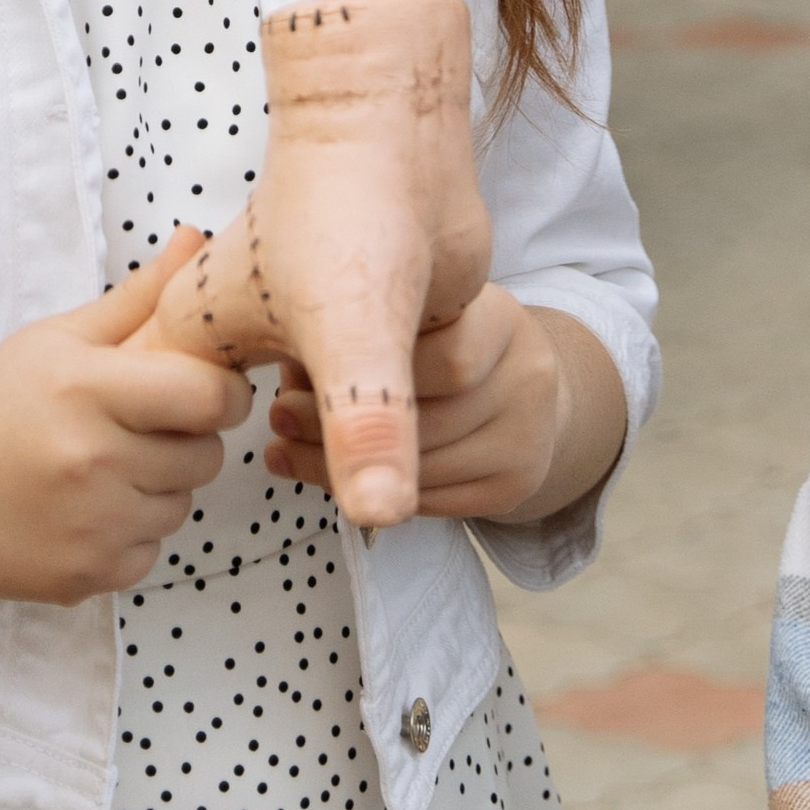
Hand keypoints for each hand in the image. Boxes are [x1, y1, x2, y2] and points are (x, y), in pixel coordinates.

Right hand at [0, 232, 252, 607]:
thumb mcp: (57, 338)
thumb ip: (137, 298)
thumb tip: (195, 239)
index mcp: (85, 388)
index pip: (207, 397)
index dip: (223, 391)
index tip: (205, 387)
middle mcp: (92, 461)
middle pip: (205, 456)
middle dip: (188, 439)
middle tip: (141, 426)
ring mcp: (90, 527)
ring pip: (181, 508)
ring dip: (159, 488)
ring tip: (105, 466)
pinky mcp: (85, 578)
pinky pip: (150, 554)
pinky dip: (130, 534)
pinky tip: (86, 510)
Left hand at [266, 290, 622, 524]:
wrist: (513, 378)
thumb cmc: (436, 332)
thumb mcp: (407, 306)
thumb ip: (359, 325)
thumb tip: (286, 364)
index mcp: (501, 317)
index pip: (446, 356)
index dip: (369, 374)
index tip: (291, 376)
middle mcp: (528, 376)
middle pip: (433, 417)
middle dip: (341, 425)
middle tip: (279, 420)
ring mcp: (530, 435)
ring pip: (429, 470)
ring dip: (346, 468)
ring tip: (287, 451)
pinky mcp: (518, 485)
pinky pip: (437, 503)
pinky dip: (379, 492)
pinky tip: (333, 475)